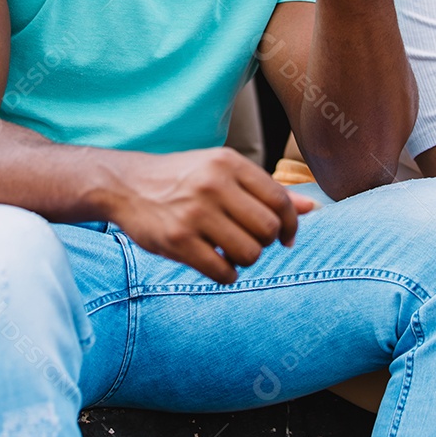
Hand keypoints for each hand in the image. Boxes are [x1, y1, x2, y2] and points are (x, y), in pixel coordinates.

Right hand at [109, 147, 315, 283]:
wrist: (125, 184)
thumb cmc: (182, 178)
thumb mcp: (222, 171)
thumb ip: (264, 189)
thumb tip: (311, 207)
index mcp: (228, 163)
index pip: (280, 200)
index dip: (290, 225)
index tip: (285, 237)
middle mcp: (213, 185)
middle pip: (267, 230)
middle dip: (265, 243)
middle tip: (249, 241)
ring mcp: (194, 213)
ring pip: (250, 254)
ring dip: (245, 260)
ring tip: (230, 251)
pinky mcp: (178, 241)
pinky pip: (223, 271)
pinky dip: (226, 273)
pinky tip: (215, 262)